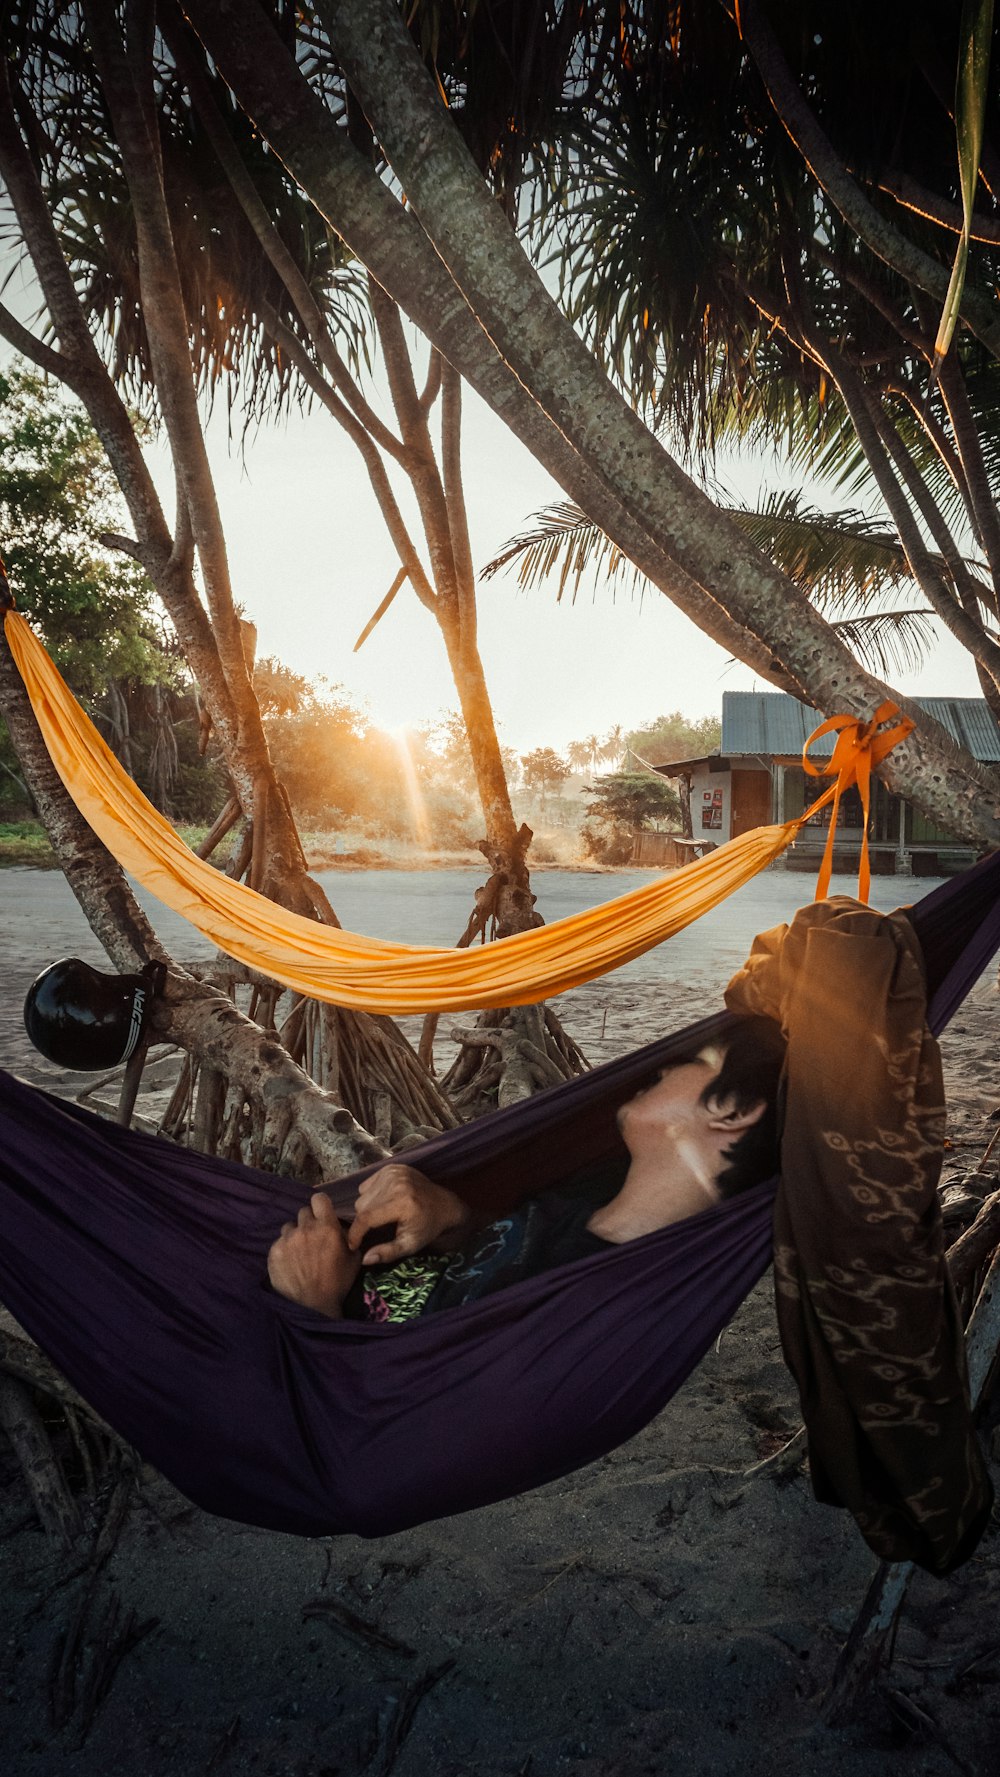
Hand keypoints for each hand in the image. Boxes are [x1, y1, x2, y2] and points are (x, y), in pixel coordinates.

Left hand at [267, 1191, 360, 1317]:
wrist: (314, 1306)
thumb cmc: (338, 1282)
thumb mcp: (354, 1258)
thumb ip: (348, 1236)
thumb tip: (341, 1227)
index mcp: (327, 1226)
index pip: (318, 1198)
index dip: (320, 1205)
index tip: (321, 1214)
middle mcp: (306, 1228)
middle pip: (303, 1212)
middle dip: (308, 1222)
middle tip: (311, 1237)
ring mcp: (288, 1239)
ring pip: (289, 1227)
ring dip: (294, 1235)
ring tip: (298, 1251)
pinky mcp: (274, 1251)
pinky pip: (279, 1242)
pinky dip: (284, 1249)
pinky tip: (289, 1262)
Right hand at [347, 1163, 473, 1264]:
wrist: (444, 1204)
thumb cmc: (427, 1227)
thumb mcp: (410, 1245)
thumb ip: (387, 1253)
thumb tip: (364, 1259)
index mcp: (401, 1203)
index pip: (366, 1218)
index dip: (355, 1233)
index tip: (353, 1245)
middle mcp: (395, 1184)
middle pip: (361, 1206)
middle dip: (364, 1222)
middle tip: (376, 1229)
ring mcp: (393, 1173)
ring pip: (362, 1195)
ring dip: (367, 1208)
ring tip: (382, 1215)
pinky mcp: (391, 1167)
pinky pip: (367, 1184)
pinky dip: (371, 1195)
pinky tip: (384, 1201)